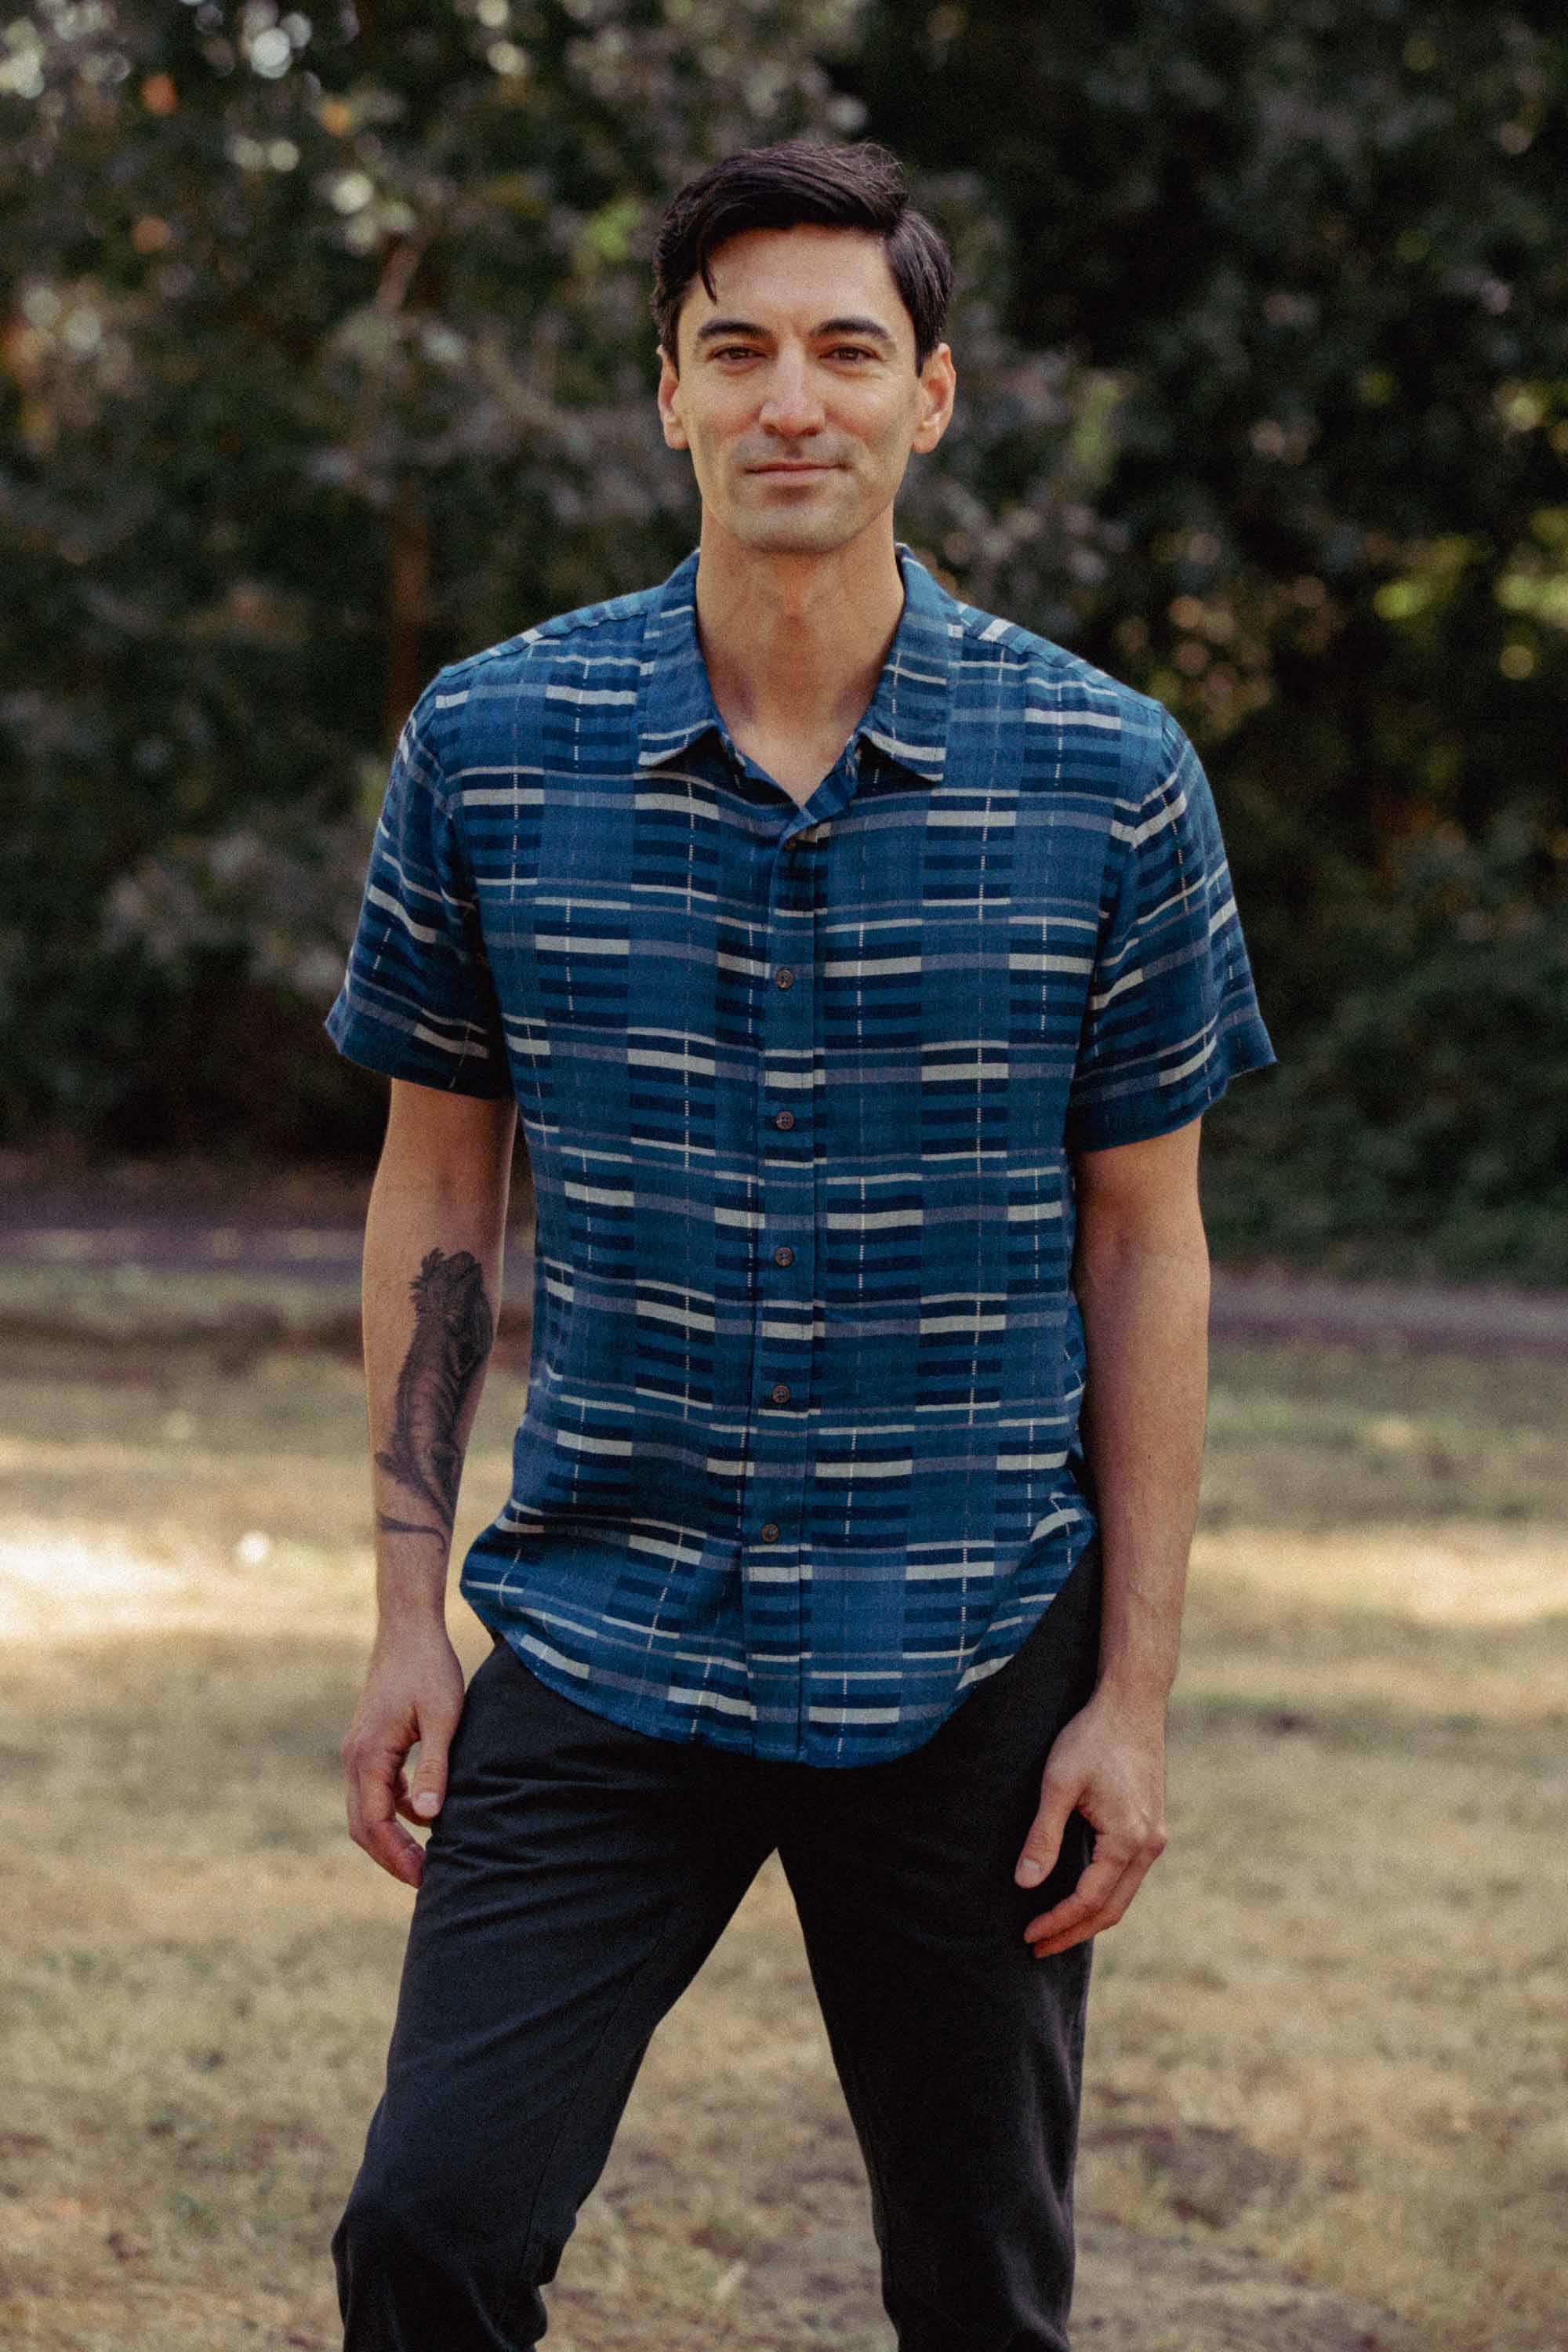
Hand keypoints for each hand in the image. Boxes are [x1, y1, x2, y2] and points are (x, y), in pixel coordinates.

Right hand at [341, 1623, 465, 1887]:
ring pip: (367, 1808)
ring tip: (425, 1858)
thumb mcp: (442, 1718)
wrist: (409, 1629)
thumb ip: (434, 1766)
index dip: (396, 1855)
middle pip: (363, 1824)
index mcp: (367, 1755)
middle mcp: (354, 1756)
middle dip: (390, 1855)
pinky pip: (376, 1789)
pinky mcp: (370, 1743)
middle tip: (424, 1880)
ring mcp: (358, 1750)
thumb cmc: (429, 1669)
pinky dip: (394, 1810)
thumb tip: (429, 1817)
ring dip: (391, 1836)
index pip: (374, 1822)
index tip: (423, 1879)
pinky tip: (425, 1816)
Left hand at [1013, 1691, 1167, 1956]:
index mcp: (1128, 1840)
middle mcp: (1150, 1845)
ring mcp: (1155, 1837)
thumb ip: (1043, 1836)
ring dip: (1089, 1917)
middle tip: (1037, 1947)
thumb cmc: (1092, 1737)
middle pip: (1112, 1909)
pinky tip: (1078, 1894)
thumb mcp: (1058, 1784)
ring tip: (1054, 1930)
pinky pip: (1128, 1875)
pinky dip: (1103, 1894)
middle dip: (1073, 1932)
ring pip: (1123, 1895)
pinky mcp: (1152, 1826)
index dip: (1057, 1922)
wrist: (1131, 1702)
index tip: (1028, 1935)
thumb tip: (1025, 1884)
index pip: (1088, 1900)